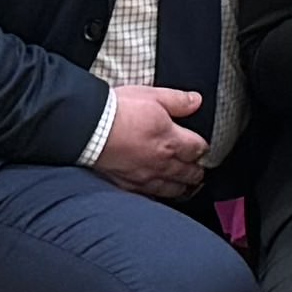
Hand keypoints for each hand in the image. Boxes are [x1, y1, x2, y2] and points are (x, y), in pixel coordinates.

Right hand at [90, 83, 208, 196]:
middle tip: (199, 171)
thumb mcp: (152, 95)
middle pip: (189, 173)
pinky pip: (151, 196)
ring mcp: (145, 177)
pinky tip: (160, 194)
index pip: (198, 149)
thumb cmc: (118, 112)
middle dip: (197, 171)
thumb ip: (178, 100)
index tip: (202, 148)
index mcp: (172, 141)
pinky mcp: (128, 185)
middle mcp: (162, 163)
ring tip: (187, 187)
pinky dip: (160, 195)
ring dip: (183, 187)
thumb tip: (197, 101)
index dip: (202, 148)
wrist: (89, 129)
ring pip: (173, 189)